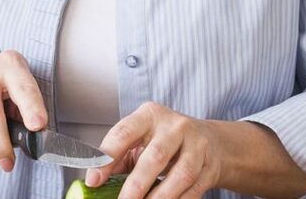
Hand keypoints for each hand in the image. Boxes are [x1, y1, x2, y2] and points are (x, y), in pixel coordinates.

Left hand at [88, 102, 225, 198]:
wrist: (212, 142)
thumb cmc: (166, 141)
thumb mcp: (141, 139)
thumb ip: (119, 156)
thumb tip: (95, 179)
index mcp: (150, 115)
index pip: (124, 132)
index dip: (107, 158)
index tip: (93, 180)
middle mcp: (175, 126)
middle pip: (155, 156)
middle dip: (137, 184)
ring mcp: (197, 146)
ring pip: (180, 175)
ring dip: (159, 197)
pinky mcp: (210, 166)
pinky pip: (193, 189)